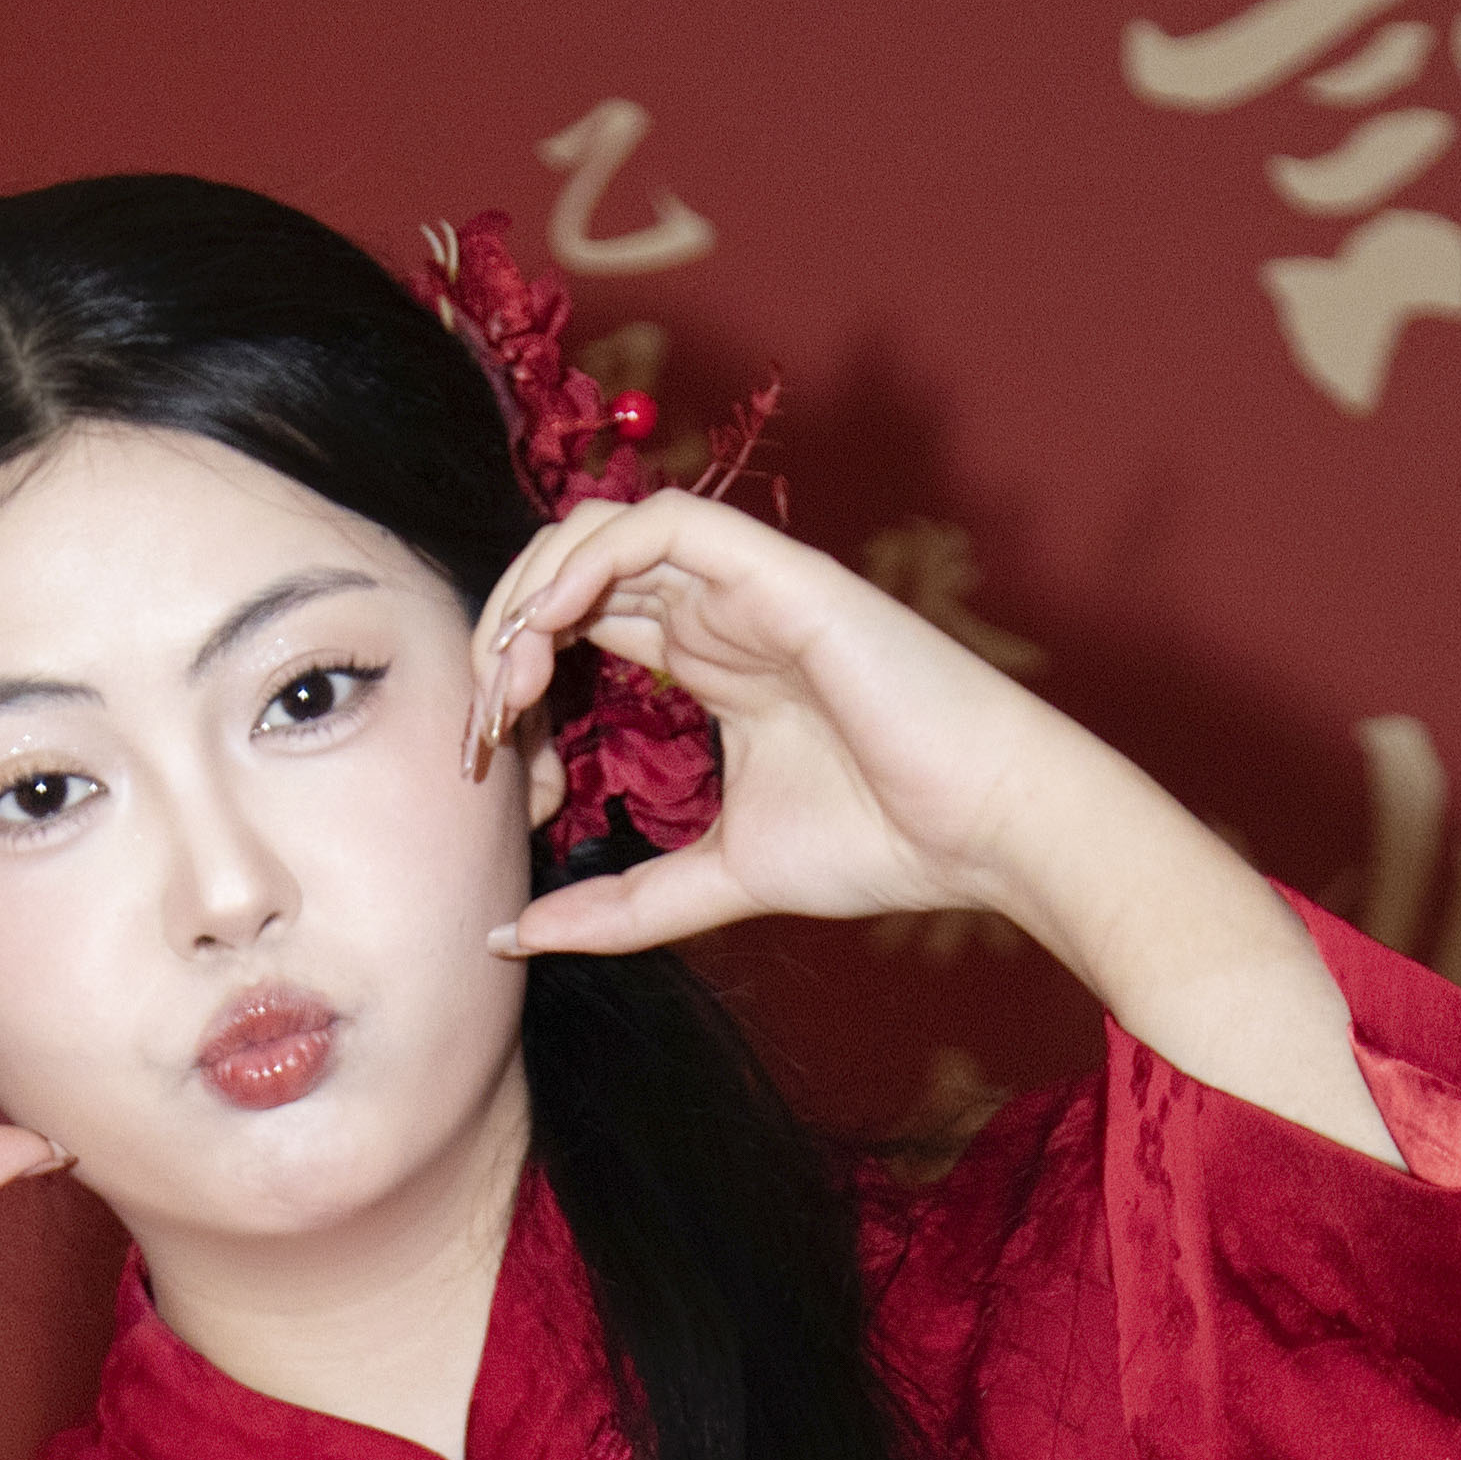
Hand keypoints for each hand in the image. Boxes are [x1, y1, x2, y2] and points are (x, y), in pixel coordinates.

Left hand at [463, 493, 1079, 962]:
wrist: (981, 828)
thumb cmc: (879, 844)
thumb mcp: (715, 883)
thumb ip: (619, 906)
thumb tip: (509, 934)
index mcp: (705, 663)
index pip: (577, 628)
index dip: (513, 676)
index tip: (486, 761)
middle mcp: (717, 612)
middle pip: (571, 575)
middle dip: (502, 635)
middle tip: (479, 725)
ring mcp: (746, 585)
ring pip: (600, 533)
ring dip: (532, 593)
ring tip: (506, 679)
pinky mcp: (776, 571)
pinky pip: (658, 524)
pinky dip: (587, 562)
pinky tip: (552, 631)